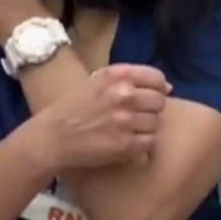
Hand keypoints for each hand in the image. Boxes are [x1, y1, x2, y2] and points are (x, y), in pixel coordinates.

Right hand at [24, 64, 171, 171]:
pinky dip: (142, 144)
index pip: (156, 77)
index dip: (156, 88)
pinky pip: (150, 142)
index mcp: (116, 75)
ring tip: (128, 130)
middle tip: (135, 116)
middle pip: (159, 101)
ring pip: (156, 122)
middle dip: (150, 109)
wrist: (52, 136)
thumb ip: (128, 80)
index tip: (148, 96)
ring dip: (145, 127)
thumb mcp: (96, 82)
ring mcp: (126, 120)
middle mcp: (123, 95)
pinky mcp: (126, 144)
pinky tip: (127, 142)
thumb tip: (168, 87)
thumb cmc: (71, 107)